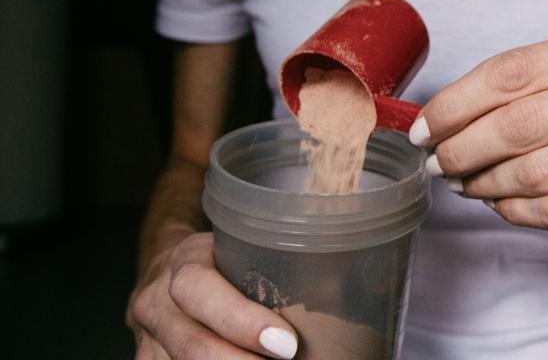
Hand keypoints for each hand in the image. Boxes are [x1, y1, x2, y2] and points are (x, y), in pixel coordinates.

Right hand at [126, 233, 298, 358]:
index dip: (240, 321)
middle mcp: (157, 304)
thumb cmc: (221, 258)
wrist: (168, 268)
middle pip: (190, 344)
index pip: (199, 290)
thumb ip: (280, 264)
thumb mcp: (243, 246)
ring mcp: (149, 340)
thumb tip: (354, 284)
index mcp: (183, 263)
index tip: (287, 343)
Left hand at [410, 24, 547, 232]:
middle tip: (437, 163)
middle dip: (462, 147)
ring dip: (487, 184)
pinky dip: (524, 213)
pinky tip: (506, 206)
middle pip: (519, 121)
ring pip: (541, 169)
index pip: (514, 70)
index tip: (426, 124)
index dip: (456, 101)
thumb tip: (457, 110)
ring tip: (466, 186)